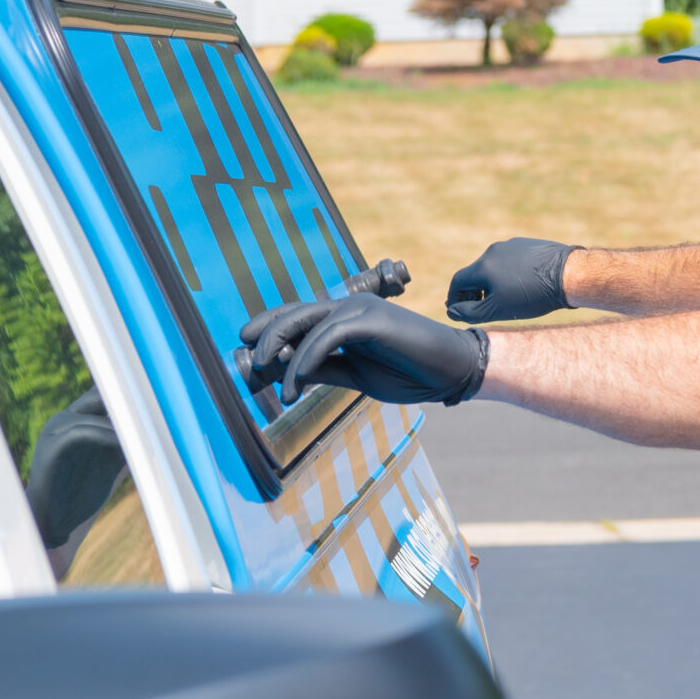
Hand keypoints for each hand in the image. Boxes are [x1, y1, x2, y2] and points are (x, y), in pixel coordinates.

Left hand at [239, 293, 490, 405]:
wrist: (452, 371)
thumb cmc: (409, 373)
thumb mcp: (355, 376)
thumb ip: (323, 370)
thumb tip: (283, 371)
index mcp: (344, 318)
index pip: (296, 315)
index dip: (267, 328)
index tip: (247, 352)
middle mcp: (349, 306)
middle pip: (293, 313)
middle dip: (265, 338)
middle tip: (250, 368)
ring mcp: (360, 309)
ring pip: (305, 323)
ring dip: (283, 356)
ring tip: (280, 392)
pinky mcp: (371, 319)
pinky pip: (328, 335)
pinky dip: (307, 359)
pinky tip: (297, 384)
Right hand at [447, 238, 576, 322]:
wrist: (568, 275)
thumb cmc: (532, 295)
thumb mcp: (497, 310)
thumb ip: (470, 313)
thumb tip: (452, 311)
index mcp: (483, 265)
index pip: (457, 282)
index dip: (455, 298)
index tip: (460, 310)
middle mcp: (493, 251)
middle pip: (475, 273)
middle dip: (474, 292)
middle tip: (481, 308)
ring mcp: (512, 245)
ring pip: (494, 266)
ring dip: (492, 282)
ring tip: (504, 298)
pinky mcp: (528, 245)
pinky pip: (511, 260)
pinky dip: (509, 274)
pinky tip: (522, 286)